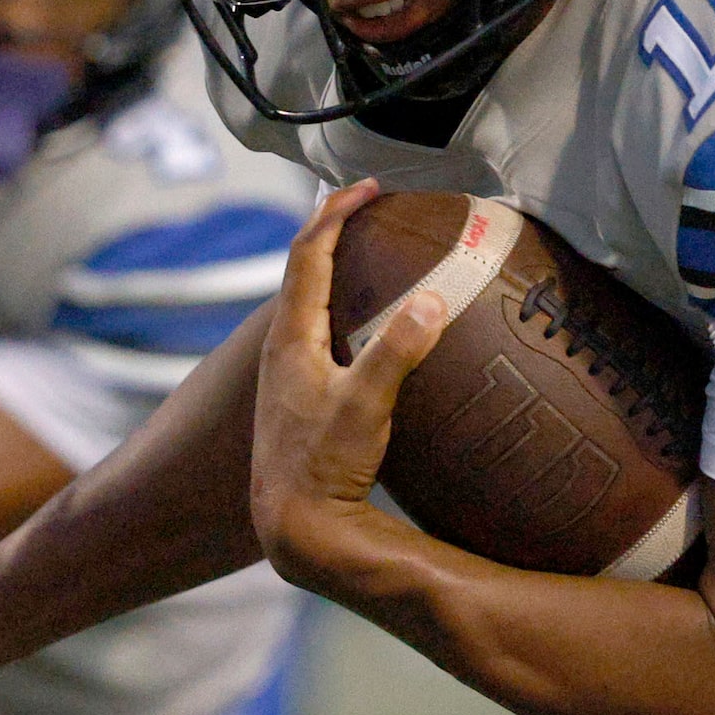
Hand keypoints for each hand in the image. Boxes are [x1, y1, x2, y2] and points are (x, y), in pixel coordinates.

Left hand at [249, 179, 452, 583]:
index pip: (308, 254)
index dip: (336, 214)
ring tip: (370, 256)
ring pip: (307, 302)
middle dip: (334, 231)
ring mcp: (287, 375)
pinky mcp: (298, 399)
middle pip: (302, 269)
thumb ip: (396, 351)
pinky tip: (366, 329)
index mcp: (291, 338)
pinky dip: (340, 309)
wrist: (294, 525)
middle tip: (370, 209)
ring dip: (334, 270)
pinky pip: (318, 332)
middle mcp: (282, 349)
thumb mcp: (365, 406)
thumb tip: (432, 300)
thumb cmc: (322, 466)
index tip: (369, 188)